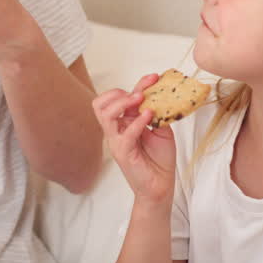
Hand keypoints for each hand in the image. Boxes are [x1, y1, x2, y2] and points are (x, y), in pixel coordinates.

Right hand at [94, 74, 175, 204]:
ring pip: (104, 114)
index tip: (154, 78)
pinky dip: (137, 122)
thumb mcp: (161, 128)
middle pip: (101, 103)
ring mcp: (116, 141)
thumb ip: (157, 112)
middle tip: (140, 93)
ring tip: (140, 100)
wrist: (160, 185)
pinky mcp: (122, 153)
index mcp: (123, 122)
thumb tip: (159, 93)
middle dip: (120, 92)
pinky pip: (125, 134)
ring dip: (122, 103)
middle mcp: (116, 130)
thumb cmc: (159, 159)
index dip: (136, 84)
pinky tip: (149, 116)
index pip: (118, 97)